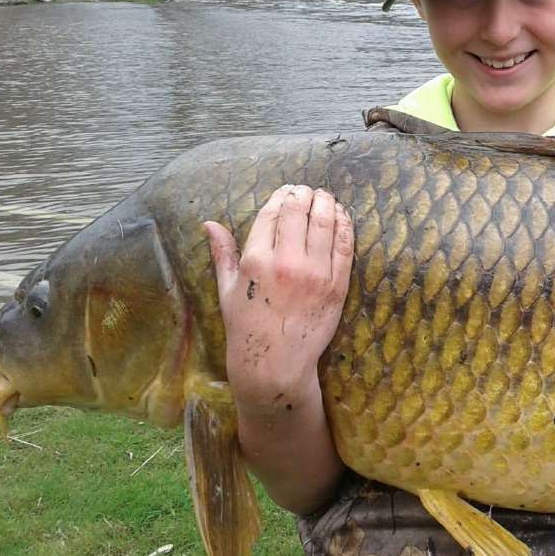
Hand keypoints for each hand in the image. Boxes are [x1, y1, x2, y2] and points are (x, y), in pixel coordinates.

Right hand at [204, 185, 354, 411]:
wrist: (275, 365)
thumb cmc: (247, 328)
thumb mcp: (227, 290)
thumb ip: (223, 253)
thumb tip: (209, 223)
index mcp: (256, 260)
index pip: (272, 214)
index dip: (281, 197)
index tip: (287, 191)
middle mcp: (286, 262)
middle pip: (299, 212)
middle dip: (304, 194)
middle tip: (308, 190)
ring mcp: (315, 274)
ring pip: (325, 223)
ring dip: (326, 204)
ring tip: (326, 197)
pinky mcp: (337, 286)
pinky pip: (345, 247)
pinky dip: (345, 225)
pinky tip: (342, 216)